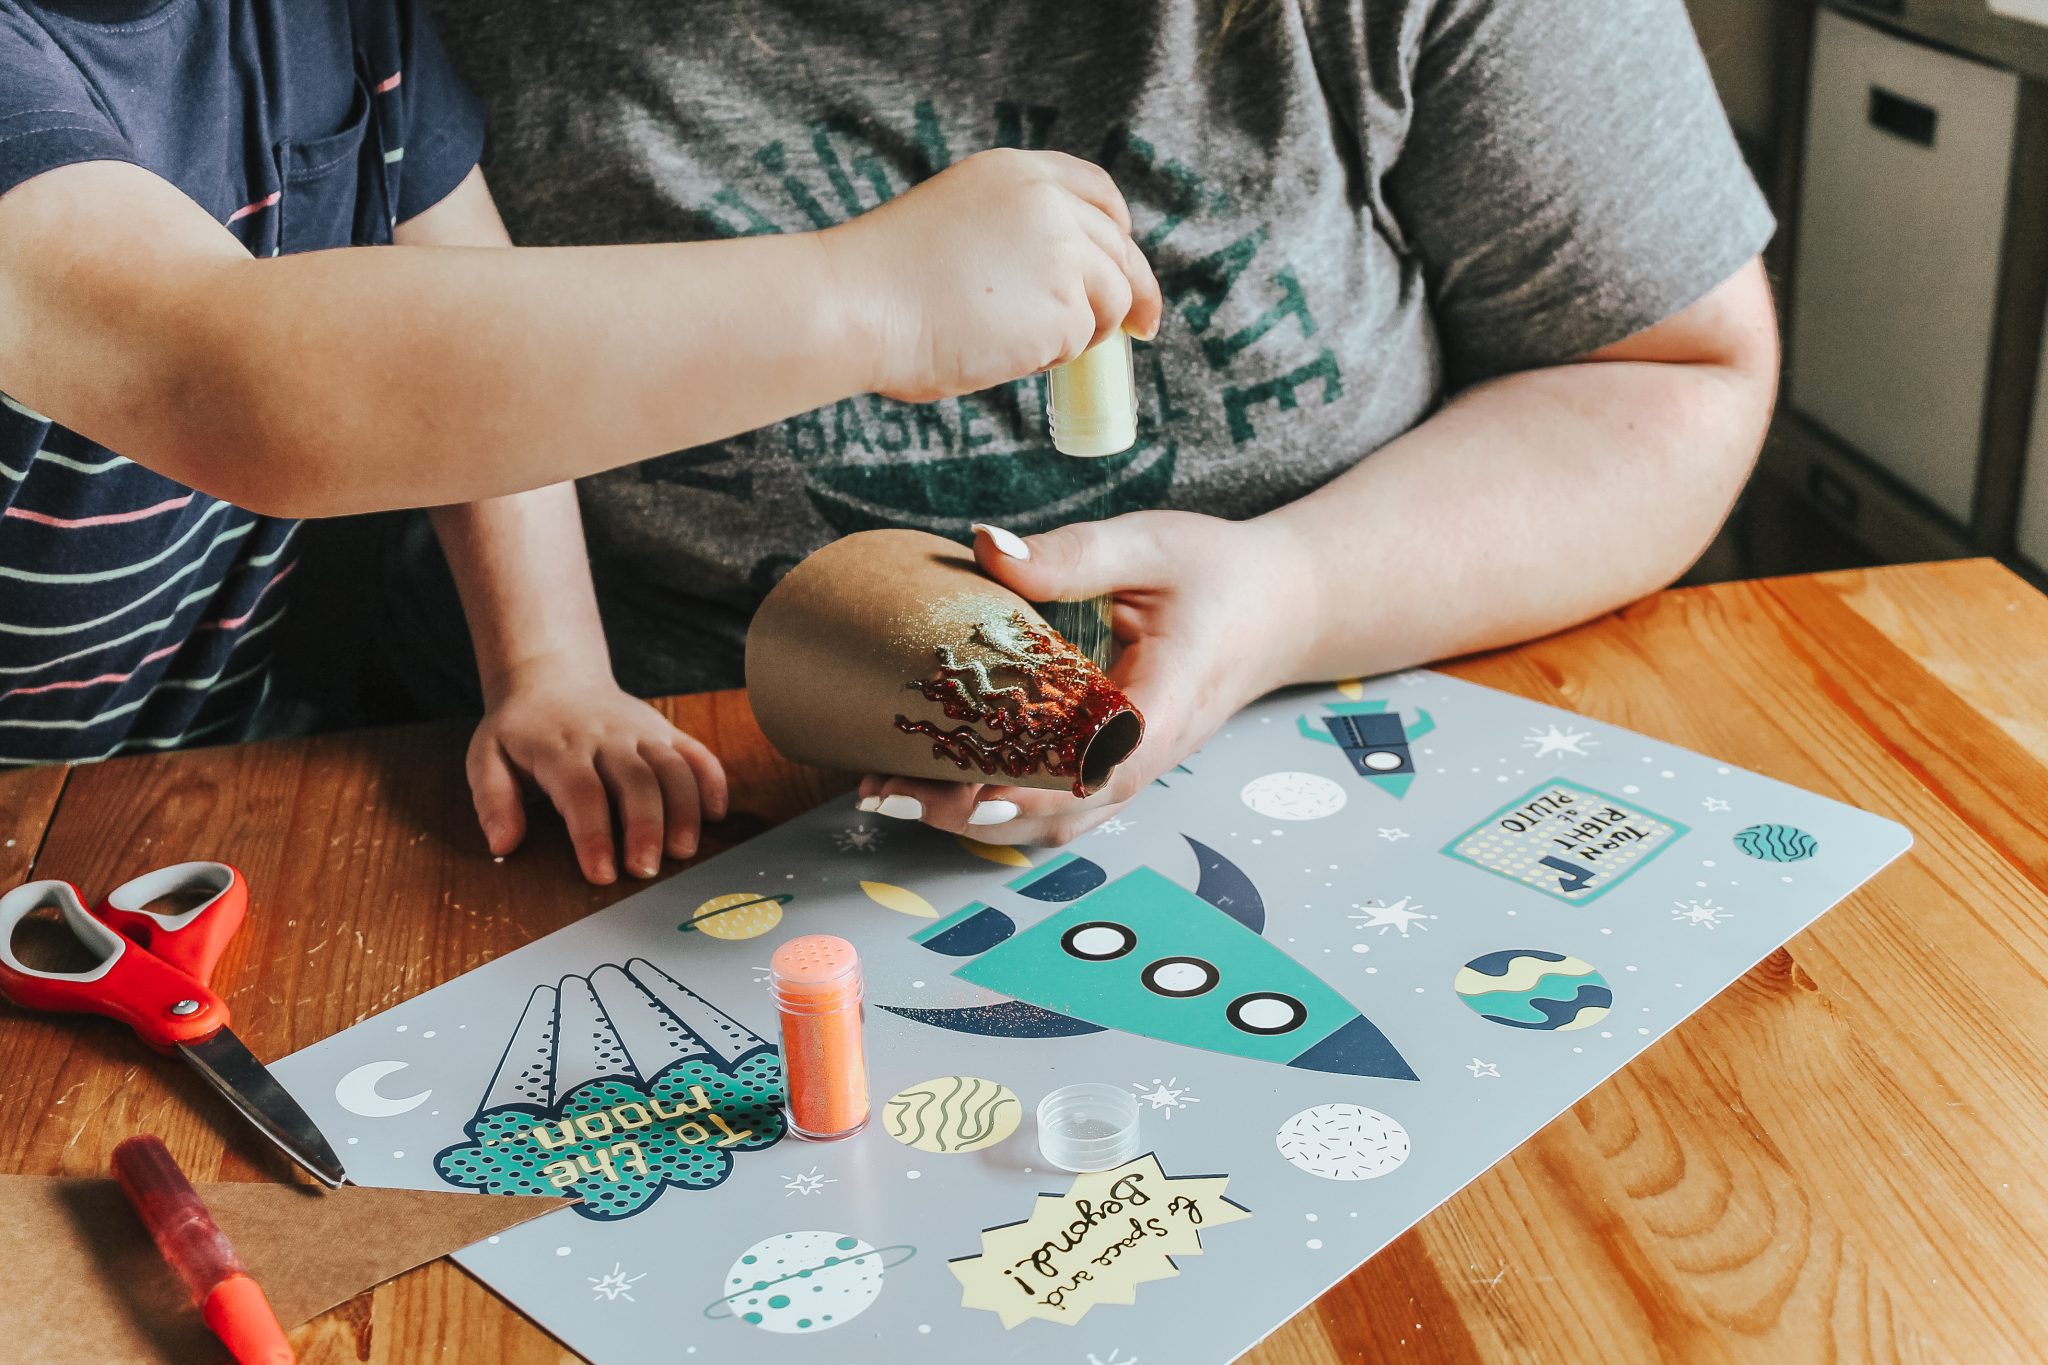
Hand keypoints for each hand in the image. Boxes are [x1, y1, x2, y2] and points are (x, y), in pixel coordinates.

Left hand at [466, 663, 728, 883]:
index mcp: (560, 746)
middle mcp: (607, 737)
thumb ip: (493, 800)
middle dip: (646, 828)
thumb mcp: (486, 757)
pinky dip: (712, 782)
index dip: (594, 834)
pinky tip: (715, 814)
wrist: (552, 677)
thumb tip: (504, 844)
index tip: (602, 874)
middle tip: (646, 870)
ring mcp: (641, 731)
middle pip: (636, 781)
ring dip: (684, 810)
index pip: (582, 792)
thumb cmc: (520, 729)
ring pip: (673, 768)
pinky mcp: (665, 731)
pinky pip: (696, 753)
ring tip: (683, 851)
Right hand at [822, 148, 1162, 403]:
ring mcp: (1062, 254)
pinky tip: (1005, 354)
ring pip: (1111, 302)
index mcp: (1016, 173)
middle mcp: (1048, 203)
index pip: (1097, 191)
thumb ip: (1011, 235)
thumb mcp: (956, 224)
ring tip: (1027, 347)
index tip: (1126, 264)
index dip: (1119, 232)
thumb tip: (1055, 286)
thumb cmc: (882, 282)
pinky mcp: (1065, 308)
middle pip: (1119, 251)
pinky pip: (1080, 343)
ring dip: (1086, 332)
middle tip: (1141, 329)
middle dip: (1136, 292)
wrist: (856, 306)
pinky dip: (1052, 358)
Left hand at [856, 513, 1312, 843]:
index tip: (972, 791)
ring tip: (889, 795)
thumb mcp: (1151, 545)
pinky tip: (932, 786)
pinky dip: (993, 805)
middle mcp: (1148, 754)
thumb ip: (1073, 553)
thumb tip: (987, 547)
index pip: (1103, 765)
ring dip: (973, 820)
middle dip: (973, 814)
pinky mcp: (1112, 765)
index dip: (1038, 788)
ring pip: (1054, 821)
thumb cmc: (1219, 573)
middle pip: (1063, 812)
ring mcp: (1131, 768)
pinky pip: (1054, 804)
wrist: (1280, 606)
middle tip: (889, 792)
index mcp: (1166, 703)